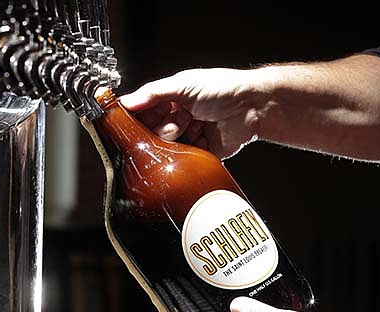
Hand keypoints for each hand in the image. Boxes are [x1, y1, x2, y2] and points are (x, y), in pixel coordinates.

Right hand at [119, 68, 260, 158]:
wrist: (253, 108)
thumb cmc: (223, 89)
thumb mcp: (184, 84)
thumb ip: (153, 93)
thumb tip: (126, 101)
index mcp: (172, 99)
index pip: (144, 111)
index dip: (138, 117)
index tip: (129, 122)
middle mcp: (180, 118)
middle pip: (154, 132)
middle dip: (161, 128)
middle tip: (175, 121)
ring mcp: (191, 136)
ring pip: (168, 148)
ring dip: (174, 141)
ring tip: (189, 127)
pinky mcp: (203, 153)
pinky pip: (186, 160)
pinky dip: (187, 153)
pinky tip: (195, 142)